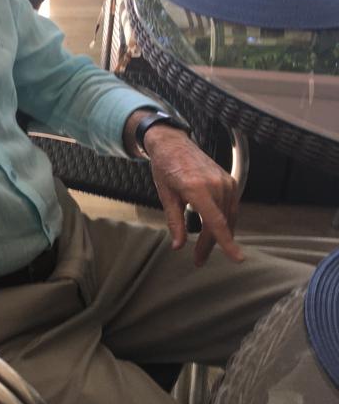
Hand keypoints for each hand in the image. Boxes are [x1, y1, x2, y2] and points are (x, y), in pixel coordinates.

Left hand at [144, 125, 242, 266]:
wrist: (173, 143)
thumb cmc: (165, 168)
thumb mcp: (165, 196)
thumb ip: (174, 221)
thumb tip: (178, 246)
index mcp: (197, 188)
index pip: (216, 221)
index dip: (226, 243)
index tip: (238, 259)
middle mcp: (216, 185)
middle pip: (220, 223)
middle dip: (211, 245)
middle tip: (199, 260)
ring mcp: (226, 181)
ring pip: (228, 217)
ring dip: (219, 235)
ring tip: (203, 249)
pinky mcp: (230, 180)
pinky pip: (231, 207)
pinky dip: (224, 221)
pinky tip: (215, 231)